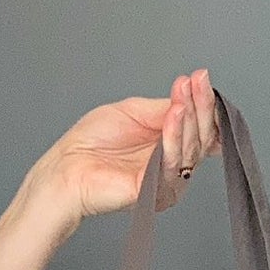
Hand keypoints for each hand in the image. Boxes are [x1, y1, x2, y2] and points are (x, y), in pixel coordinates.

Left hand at [36, 69, 220, 225]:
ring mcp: (167, 180)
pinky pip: (172, 163)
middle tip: (198, 82)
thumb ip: (163, 108)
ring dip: (189, 117)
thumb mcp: (133, 111)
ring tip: (183, 94)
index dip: (202, 103)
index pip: (197, 126)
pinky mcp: (156, 191)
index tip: (200, 78)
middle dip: (201, 106)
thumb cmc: (91, 144)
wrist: (66, 166)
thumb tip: (188, 95)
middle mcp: (172, 164)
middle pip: (201, 138)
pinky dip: (174, 136)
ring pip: (192, 149)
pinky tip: (174, 114)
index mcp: (168, 145)